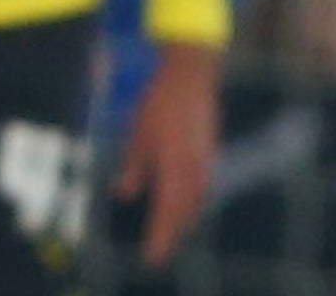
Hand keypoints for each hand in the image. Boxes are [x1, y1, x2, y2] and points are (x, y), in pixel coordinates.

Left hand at [116, 42, 221, 266]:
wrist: (190, 75)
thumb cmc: (158, 102)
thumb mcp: (138, 133)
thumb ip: (133, 167)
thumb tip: (125, 194)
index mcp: (172, 166)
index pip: (166, 212)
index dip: (160, 238)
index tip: (152, 258)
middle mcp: (193, 168)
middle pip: (184, 211)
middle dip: (172, 232)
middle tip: (159, 247)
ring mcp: (205, 159)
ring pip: (196, 200)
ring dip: (184, 217)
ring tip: (172, 228)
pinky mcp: (211, 150)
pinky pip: (203, 185)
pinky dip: (193, 199)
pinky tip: (186, 199)